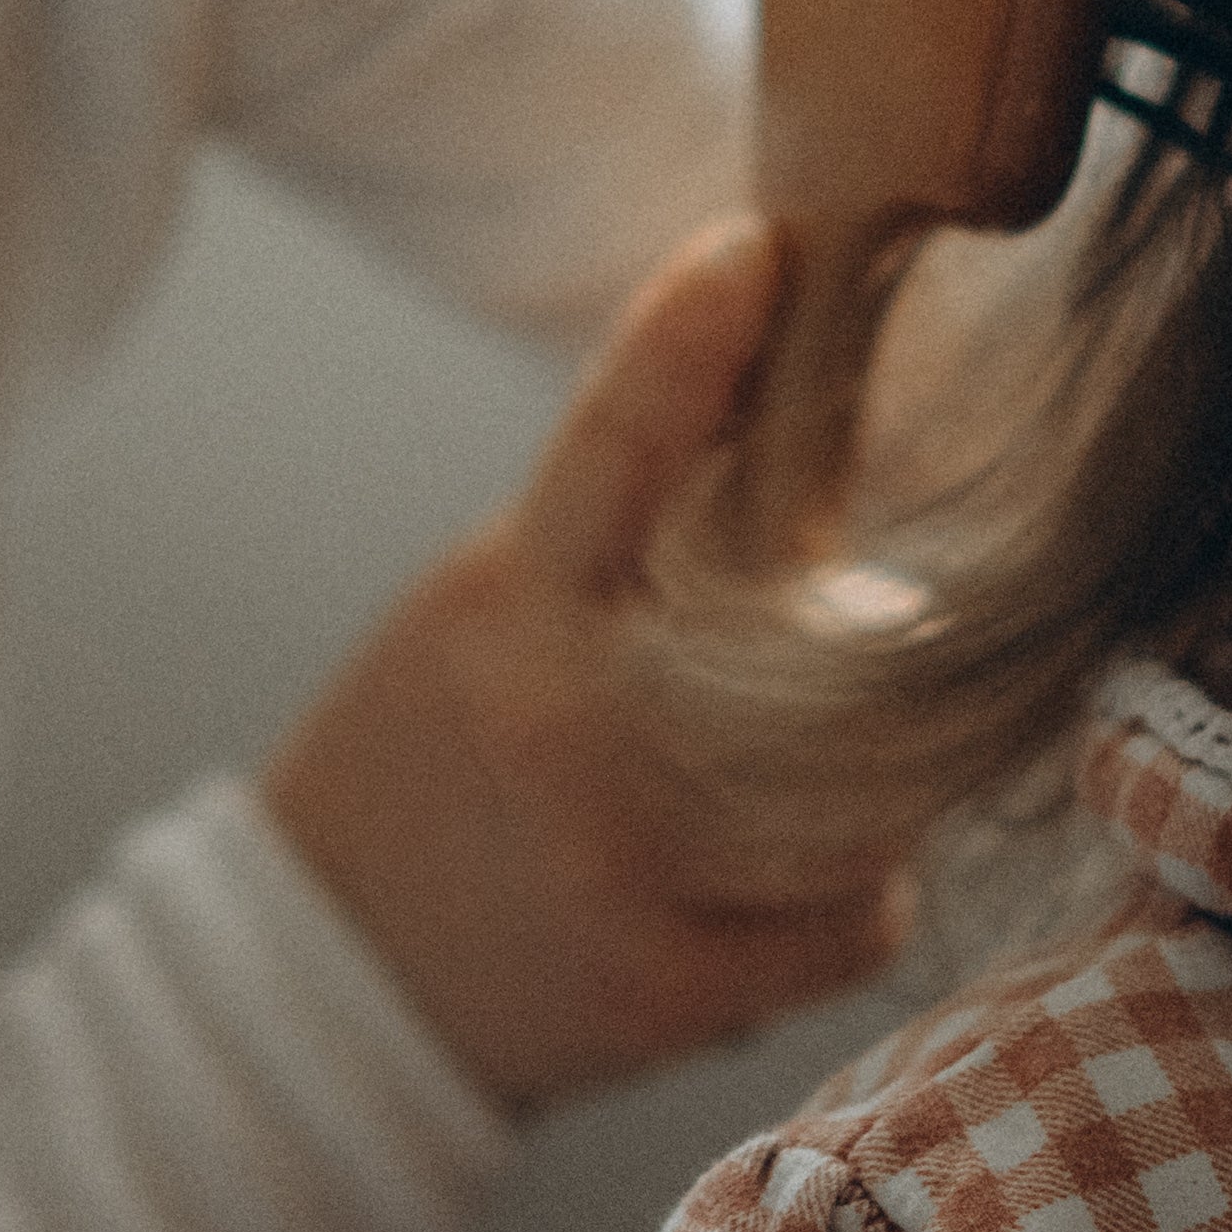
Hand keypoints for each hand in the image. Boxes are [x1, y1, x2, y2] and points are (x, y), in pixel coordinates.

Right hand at [259, 215, 913, 1115]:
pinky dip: (854, 892)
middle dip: (891, 631)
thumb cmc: (435, 758)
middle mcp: (560, 724)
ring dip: (877, 777)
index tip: (752, 250)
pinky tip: (783, 883)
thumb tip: (807, 421)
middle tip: (899, 630)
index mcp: (509, 608)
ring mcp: (619, 863)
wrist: (332, 971)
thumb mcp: (493, 606)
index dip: (686, 340)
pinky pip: (859, 917)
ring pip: (868, 794)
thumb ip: (628, 534)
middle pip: (815, 637)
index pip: (606, 445)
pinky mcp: (670, 982)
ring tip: (804, 785)